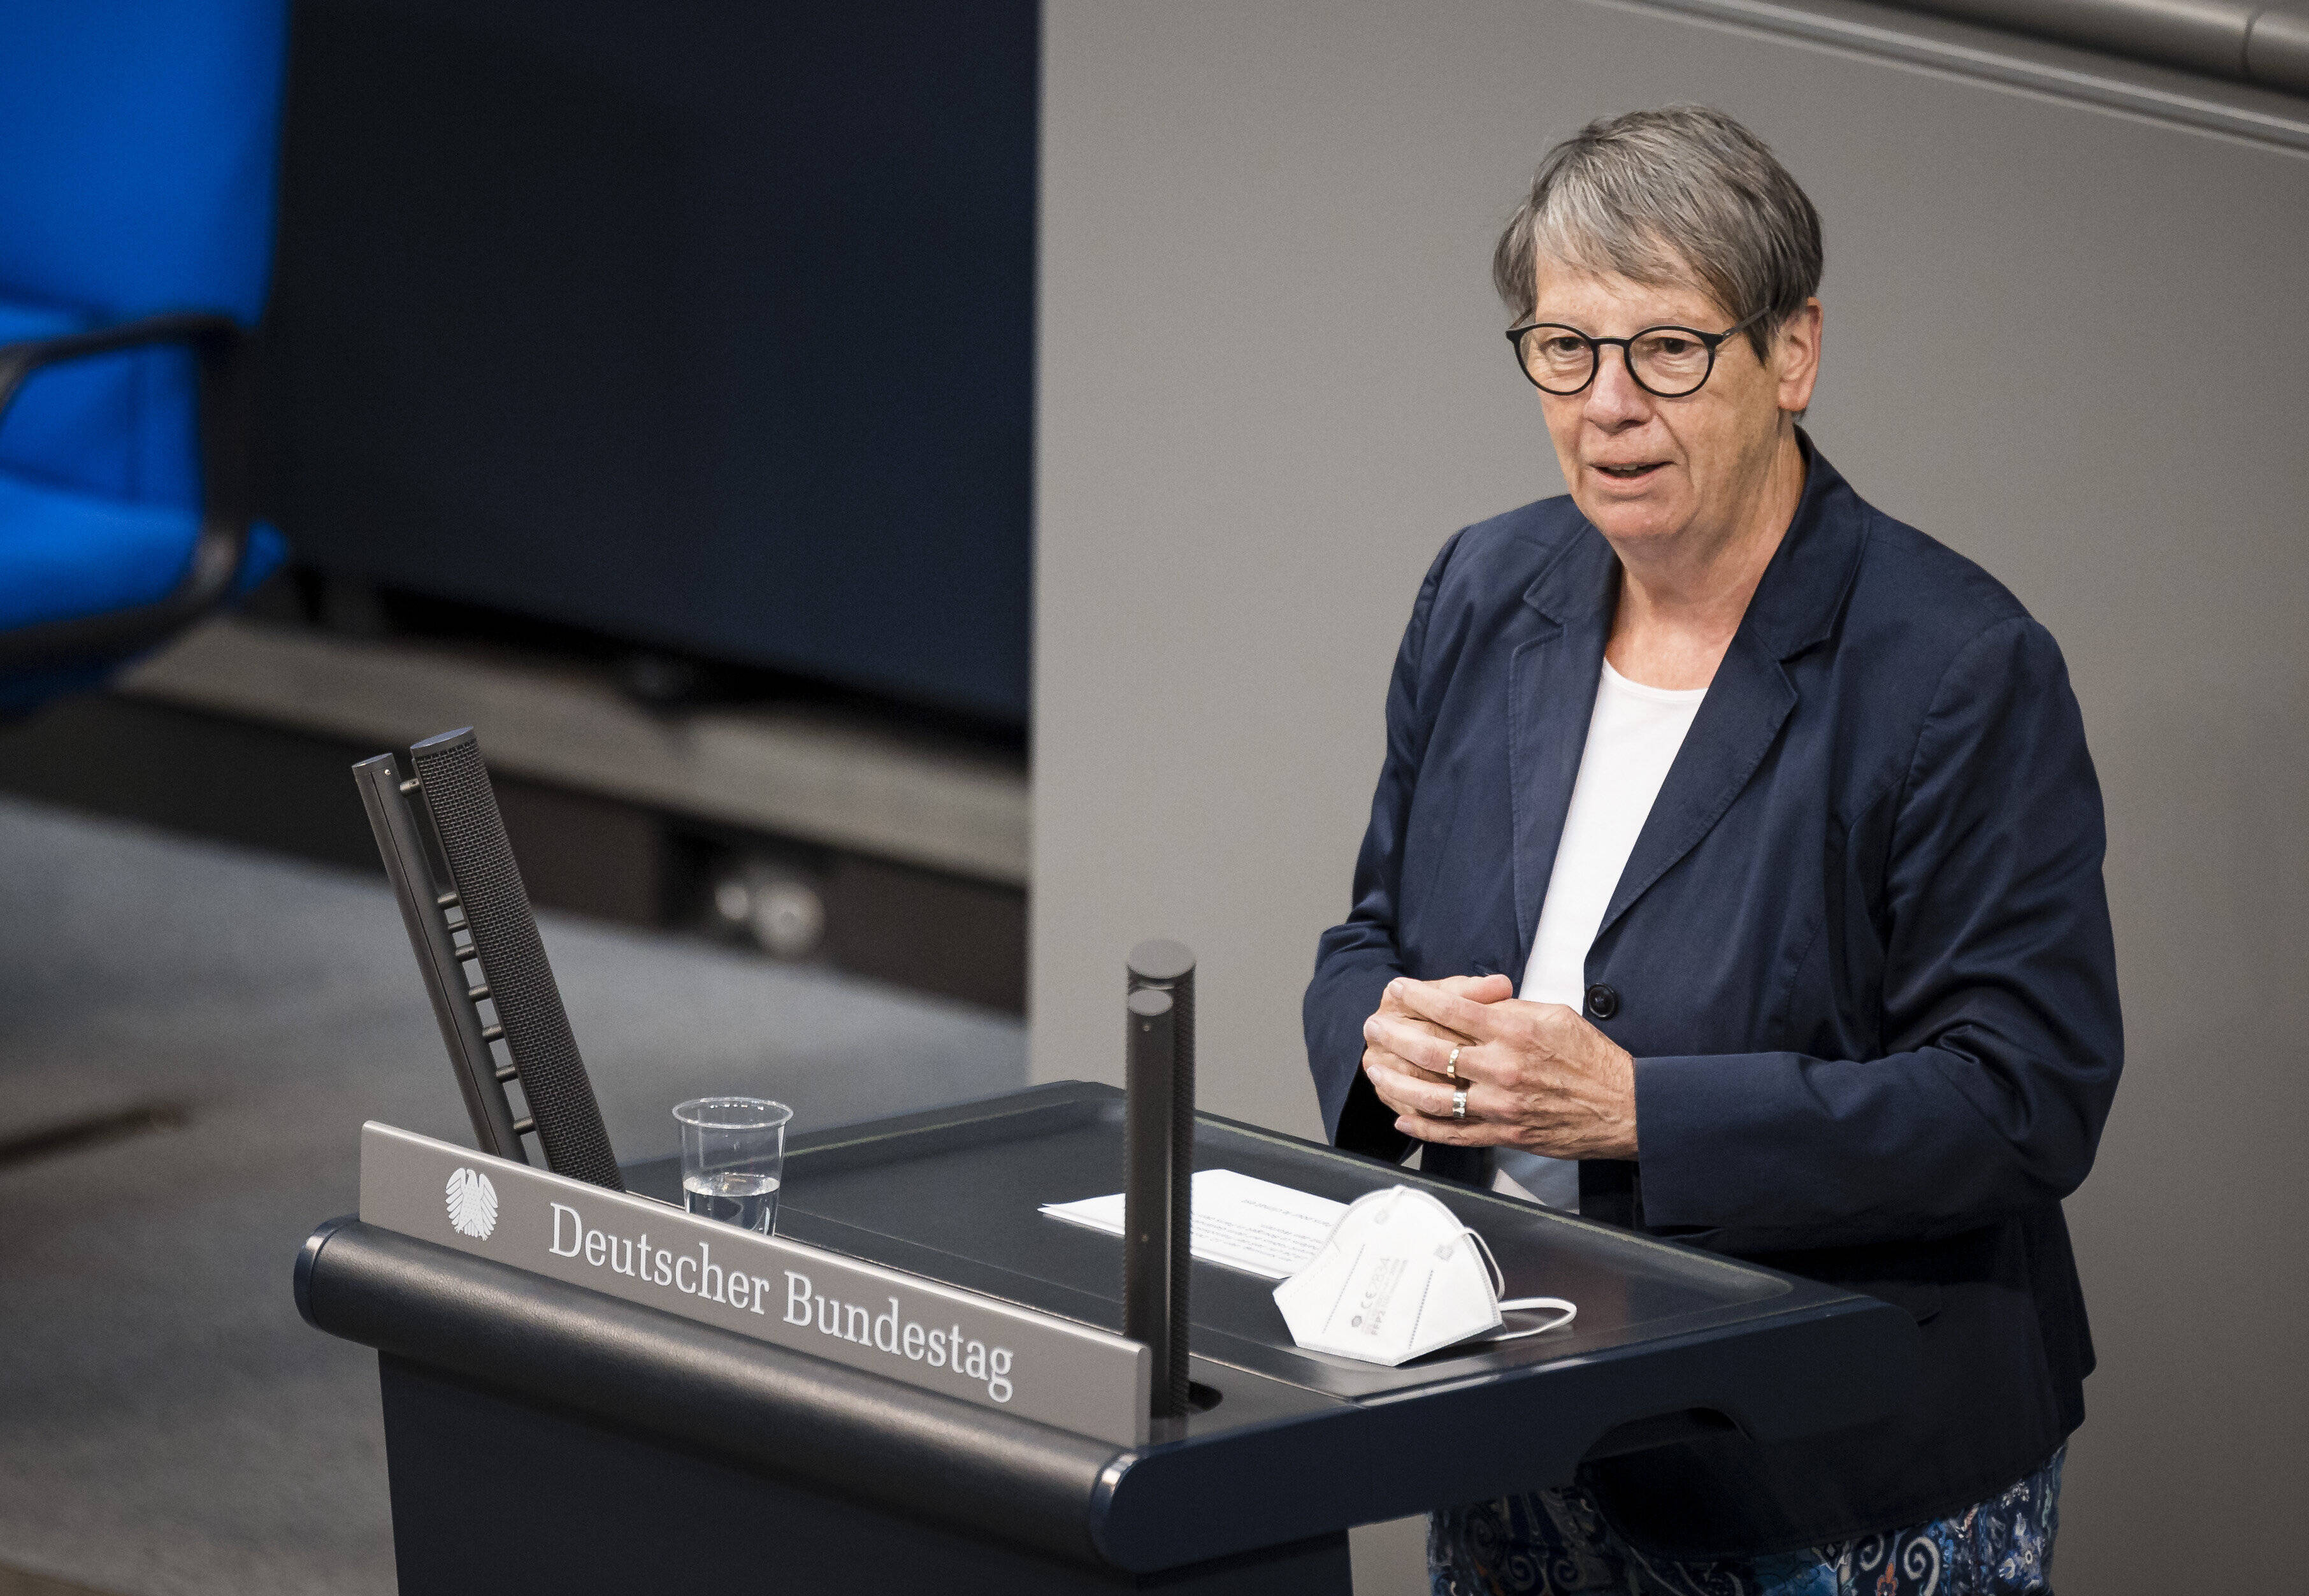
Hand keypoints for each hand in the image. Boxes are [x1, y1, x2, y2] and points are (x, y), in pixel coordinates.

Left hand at [1361, 977, 1637, 1158]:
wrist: (1624, 1107)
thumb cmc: (1593, 1059)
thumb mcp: (1554, 1015)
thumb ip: (1510, 1009)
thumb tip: (1474, 1003)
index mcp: (1516, 1031)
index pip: (1452, 1009)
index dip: (1417, 997)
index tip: (1397, 990)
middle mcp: (1504, 1068)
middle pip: (1432, 1050)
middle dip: (1394, 1035)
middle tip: (1374, 1026)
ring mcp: (1501, 1105)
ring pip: (1433, 1095)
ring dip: (1396, 1081)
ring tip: (1375, 1067)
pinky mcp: (1504, 1134)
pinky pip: (1455, 1133)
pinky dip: (1424, 1127)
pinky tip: (1402, 1116)